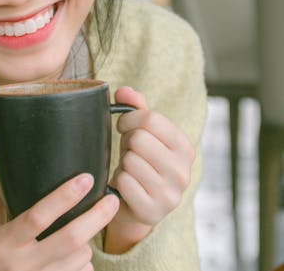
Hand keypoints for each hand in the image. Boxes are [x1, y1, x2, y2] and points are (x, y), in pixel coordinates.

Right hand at [0, 171, 119, 270]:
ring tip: (82, 230)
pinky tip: (76, 257)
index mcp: (5, 242)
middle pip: (70, 239)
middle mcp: (24, 264)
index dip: (63, 197)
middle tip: (112, 200)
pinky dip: (84, 263)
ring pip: (80, 259)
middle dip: (96, 218)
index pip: (38, 217)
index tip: (85, 178)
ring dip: (87, 242)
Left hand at [104, 87, 194, 253]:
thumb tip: (124, 91)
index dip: (129, 118)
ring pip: (129, 161)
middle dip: (126, 143)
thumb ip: (135, 107)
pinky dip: (118, 182)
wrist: (135, 206)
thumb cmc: (139, 161)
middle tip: (129, 152)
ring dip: (123, 164)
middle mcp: (183, 171)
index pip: (151, 118)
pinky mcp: (152, 211)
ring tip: (130, 171)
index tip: (124, 126)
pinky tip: (126, 187)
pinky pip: (124, 182)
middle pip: (138, 139)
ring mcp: (170, 194)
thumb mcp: (142, 132)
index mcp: (184, 147)